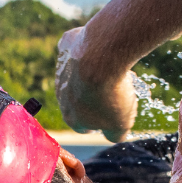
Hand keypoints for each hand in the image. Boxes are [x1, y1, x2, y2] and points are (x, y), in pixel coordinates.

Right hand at [54, 27, 137, 142]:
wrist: (102, 56)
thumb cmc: (111, 93)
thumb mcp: (121, 124)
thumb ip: (116, 135)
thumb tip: (114, 136)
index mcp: (72, 117)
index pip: (83, 126)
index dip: (99, 122)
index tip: (111, 113)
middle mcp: (60, 95)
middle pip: (78, 99)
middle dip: (95, 96)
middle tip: (115, 90)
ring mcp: (61, 69)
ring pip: (77, 74)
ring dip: (93, 73)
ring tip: (114, 69)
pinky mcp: (65, 46)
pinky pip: (77, 49)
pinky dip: (88, 50)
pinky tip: (103, 49)